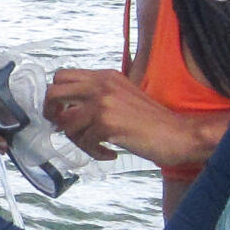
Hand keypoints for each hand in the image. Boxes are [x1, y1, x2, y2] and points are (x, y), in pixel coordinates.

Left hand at [42, 69, 183, 165]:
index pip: (62, 75)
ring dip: (78, 141)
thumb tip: (63, 113)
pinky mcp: (107, 123)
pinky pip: (84, 142)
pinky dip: (94, 153)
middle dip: (52, 114)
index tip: (62, 113)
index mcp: (104, 76)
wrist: (177, 134)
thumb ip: (95, 97)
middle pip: (53, 93)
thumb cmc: (150, 121)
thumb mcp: (121, 97)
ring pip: (66, 124)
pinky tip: (110, 153)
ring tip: (97, 147)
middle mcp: (101, 85)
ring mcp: (103, 103)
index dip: (55, 96)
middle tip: (63, 129)